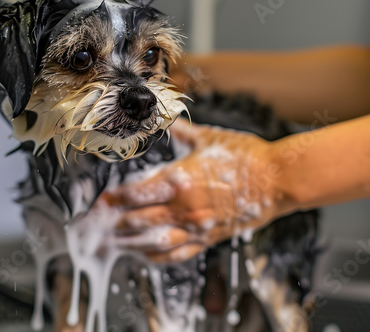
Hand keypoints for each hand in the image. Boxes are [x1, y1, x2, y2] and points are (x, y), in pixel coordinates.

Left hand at [101, 119, 288, 262]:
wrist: (277, 180)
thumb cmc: (245, 157)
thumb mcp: (208, 138)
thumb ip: (180, 130)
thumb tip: (164, 117)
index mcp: (181, 180)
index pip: (137, 194)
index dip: (115, 199)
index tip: (101, 200)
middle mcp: (185, 208)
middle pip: (139, 221)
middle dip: (115, 222)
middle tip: (98, 223)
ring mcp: (197, 227)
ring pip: (155, 242)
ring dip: (131, 243)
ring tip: (113, 242)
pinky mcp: (209, 238)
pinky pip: (178, 254)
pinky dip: (157, 257)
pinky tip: (145, 254)